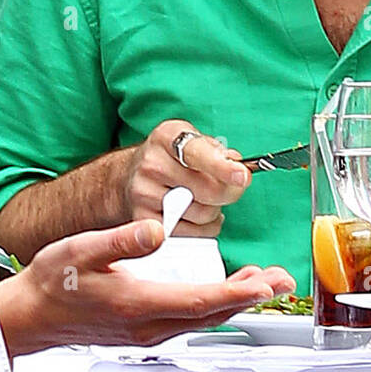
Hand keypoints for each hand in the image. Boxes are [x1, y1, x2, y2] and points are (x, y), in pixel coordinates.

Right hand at [0, 218, 294, 355]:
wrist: (30, 316)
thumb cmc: (53, 283)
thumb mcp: (81, 250)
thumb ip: (121, 241)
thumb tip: (155, 231)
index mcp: (136, 305)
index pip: (198, 301)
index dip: (235, 292)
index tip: (265, 284)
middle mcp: (147, 326)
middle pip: (211, 313)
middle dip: (251, 296)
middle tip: (283, 280)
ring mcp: (147, 332)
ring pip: (204, 318)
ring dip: (236, 300)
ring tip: (265, 281)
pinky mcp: (145, 330)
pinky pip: (191, 319)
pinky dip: (216, 304)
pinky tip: (226, 291)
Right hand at [121, 119, 250, 236]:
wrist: (127, 177)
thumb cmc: (170, 158)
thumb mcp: (191, 141)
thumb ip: (218, 152)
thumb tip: (239, 169)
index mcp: (167, 137)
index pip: (198, 153)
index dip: (223, 167)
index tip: (243, 176)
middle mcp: (151, 164)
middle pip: (208, 190)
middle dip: (230, 192)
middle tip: (233, 188)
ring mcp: (144, 194)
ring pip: (203, 215)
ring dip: (215, 211)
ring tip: (206, 201)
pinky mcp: (144, 221)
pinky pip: (191, 234)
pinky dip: (204, 229)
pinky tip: (197, 216)